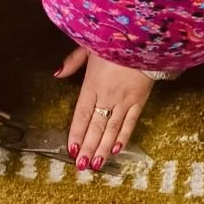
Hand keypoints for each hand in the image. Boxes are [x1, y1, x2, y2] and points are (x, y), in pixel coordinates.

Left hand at [55, 47, 154, 168]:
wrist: (146, 38)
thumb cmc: (115, 40)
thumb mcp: (89, 46)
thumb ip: (73, 62)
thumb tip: (57, 74)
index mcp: (92, 84)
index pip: (81, 114)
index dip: (76, 133)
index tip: (71, 149)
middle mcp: (107, 96)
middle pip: (96, 126)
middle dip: (88, 147)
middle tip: (81, 166)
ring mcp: (125, 101)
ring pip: (112, 129)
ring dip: (103, 148)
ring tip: (96, 164)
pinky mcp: (140, 101)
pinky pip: (131, 122)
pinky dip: (124, 137)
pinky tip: (117, 150)